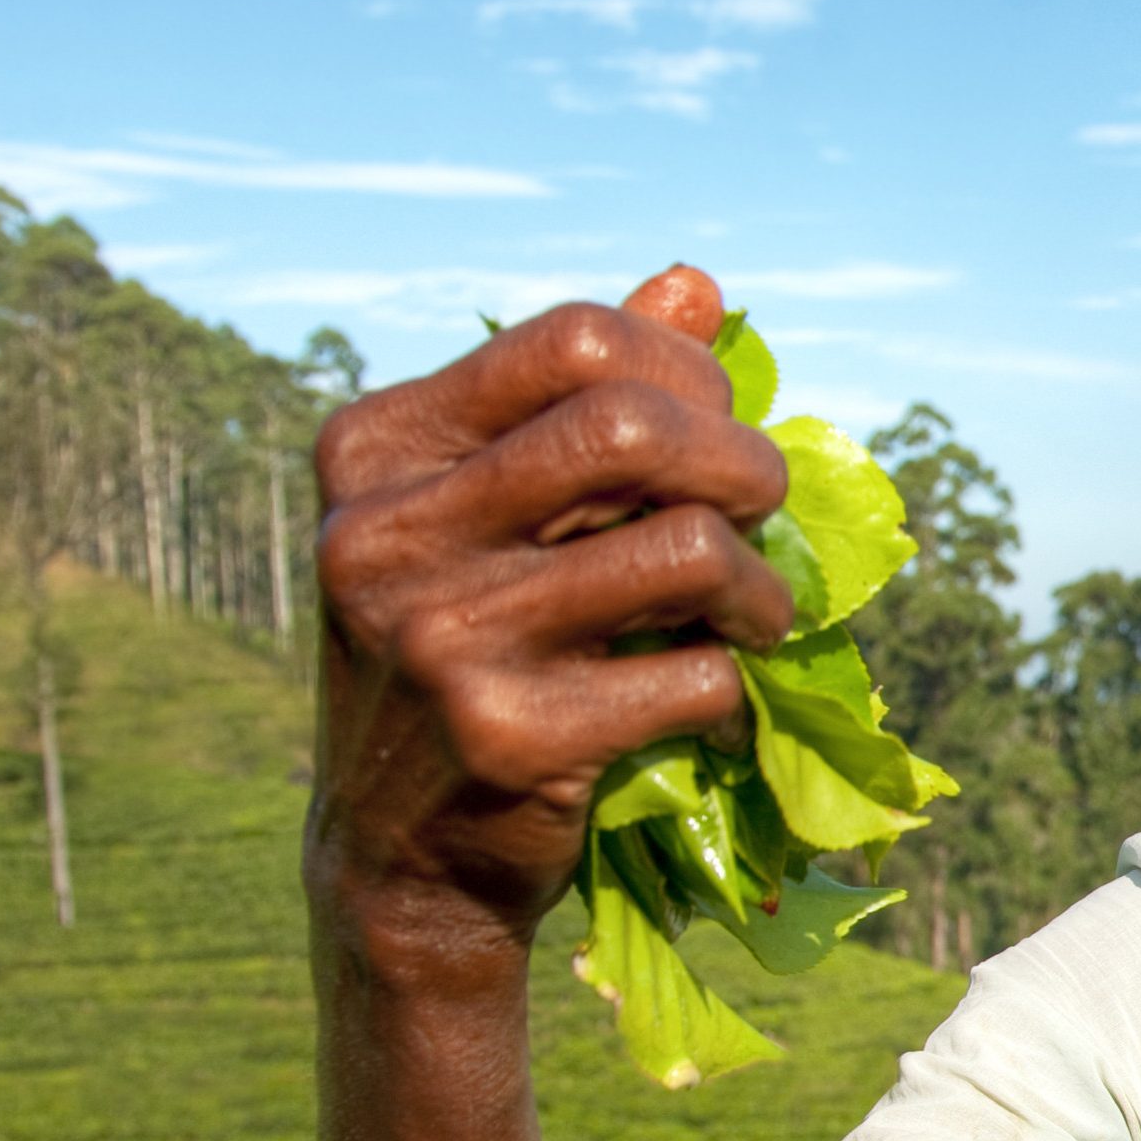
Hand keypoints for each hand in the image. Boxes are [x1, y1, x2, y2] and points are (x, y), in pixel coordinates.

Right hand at [307, 264, 791, 972]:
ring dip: (761, 589)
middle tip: (767, 512)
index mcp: (373, 450)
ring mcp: (439, 636)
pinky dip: (736, 689)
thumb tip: (696, 283)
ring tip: (759, 621)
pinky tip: (718, 706)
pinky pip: (697, 675)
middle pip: (634, 428)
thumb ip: (580, 403)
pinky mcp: (508, 737)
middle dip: (744, 463)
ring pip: (686, 549)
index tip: (720, 423)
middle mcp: (385, 532)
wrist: (400, 857)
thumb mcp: (488, 518)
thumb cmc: (468, 655)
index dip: (686, 370)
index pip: (573, 340)